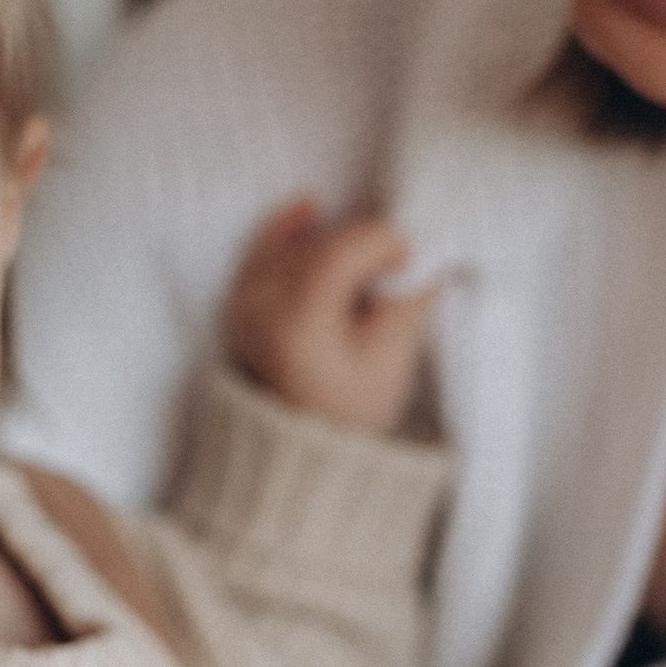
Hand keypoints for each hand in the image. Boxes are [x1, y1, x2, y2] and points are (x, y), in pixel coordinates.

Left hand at [225, 197, 436, 434]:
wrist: (289, 458)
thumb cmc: (344, 419)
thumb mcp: (388, 364)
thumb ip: (408, 302)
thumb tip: (429, 258)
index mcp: (299, 321)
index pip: (346, 248)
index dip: (387, 244)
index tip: (411, 264)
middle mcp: (260, 304)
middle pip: (322, 243)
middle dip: (364, 245)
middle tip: (394, 273)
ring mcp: (242, 303)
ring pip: (295, 243)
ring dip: (334, 243)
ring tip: (364, 274)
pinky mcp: (236, 304)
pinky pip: (259, 249)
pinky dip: (286, 227)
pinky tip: (310, 208)